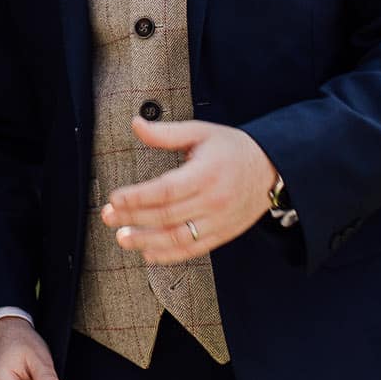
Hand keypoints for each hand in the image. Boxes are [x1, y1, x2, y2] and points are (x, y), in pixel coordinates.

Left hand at [101, 117, 275, 264]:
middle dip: (133, 218)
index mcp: (205, 174)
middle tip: (108, 218)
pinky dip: (170, 255)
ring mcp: (219, 221)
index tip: (115, 198)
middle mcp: (213, 201)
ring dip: (147, 241)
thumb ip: (166, 133)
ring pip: (178, 237)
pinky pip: (194, 249)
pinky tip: (149, 253)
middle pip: (167, 215)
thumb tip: (135, 124)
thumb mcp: (200, 132)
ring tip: (123, 239)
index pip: (166, 190)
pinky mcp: (223, 234)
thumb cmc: (231, 148)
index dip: (138, 197)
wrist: (271, 168)